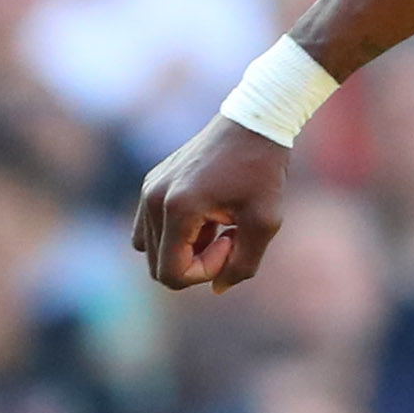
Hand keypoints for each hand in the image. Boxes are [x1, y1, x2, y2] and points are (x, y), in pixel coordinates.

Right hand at [130, 117, 292, 292]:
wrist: (254, 123)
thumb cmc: (264, 172)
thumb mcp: (265, 223)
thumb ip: (243, 264)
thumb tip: (217, 289)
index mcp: (177, 209)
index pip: (171, 274)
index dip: (205, 272)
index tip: (232, 243)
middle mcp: (152, 199)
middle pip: (157, 266)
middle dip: (195, 264)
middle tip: (230, 237)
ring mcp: (148, 189)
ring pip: (150, 249)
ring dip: (185, 249)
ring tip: (219, 226)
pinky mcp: (151, 183)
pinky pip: (150, 228)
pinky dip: (176, 233)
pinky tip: (210, 216)